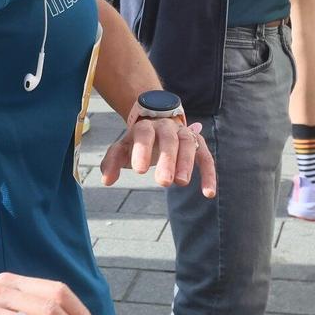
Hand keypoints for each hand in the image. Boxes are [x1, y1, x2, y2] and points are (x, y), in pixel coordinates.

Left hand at [99, 113, 215, 196]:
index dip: (142, 150)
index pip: (144, 134)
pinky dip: (209, 174)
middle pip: (168, 139)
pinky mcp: (198, 144)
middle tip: (163, 182)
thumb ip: (112, 162)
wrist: (158, 121)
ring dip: (187, 163)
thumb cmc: (137, 142)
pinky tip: (208, 193)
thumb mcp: (122, 148)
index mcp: (145, 127)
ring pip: (188, 144)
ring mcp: (184, 134)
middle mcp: (166, 127)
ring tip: (181, 183)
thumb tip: (106, 181)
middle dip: (167, 160)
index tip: (139, 171)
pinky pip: (206, 158)